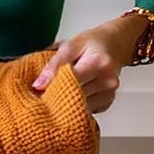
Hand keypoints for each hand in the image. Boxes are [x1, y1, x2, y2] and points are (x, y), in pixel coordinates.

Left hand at [32, 15, 147, 113]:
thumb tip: (38, 85)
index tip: (37, 90)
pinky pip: (86, 110)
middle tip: (43, 93)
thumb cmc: (93, 43)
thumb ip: (54, 65)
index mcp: (98, 63)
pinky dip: (76, 105)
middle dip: (56, 96)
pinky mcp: (108, 102)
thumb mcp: (70, 45)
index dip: (50, 88)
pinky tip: (72, 94)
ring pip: (78, 106)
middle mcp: (108, 81)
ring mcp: (110, 93)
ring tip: (58, 91)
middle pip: (73, 97)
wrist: (116, 44)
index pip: (69, 83)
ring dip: (65, 102)